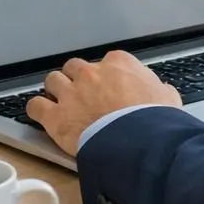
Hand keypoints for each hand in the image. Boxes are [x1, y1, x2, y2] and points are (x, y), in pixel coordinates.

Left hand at [26, 50, 181, 155]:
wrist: (137, 141)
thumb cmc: (153, 120)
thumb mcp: (167, 99)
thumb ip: (160, 91)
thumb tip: (162, 92)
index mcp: (119, 63)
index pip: (107, 62)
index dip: (106, 77)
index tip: (108, 88)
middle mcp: (91, 73)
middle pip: (74, 67)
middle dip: (77, 79)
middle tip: (82, 95)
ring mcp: (70, 92)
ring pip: (52, 81)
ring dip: (55, 91)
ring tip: (61, 103)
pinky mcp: (55, 116)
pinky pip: (36, 106)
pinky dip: (38, 110)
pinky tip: (43, 116)